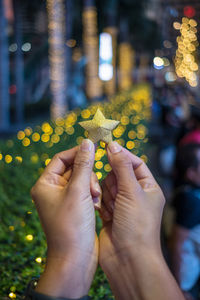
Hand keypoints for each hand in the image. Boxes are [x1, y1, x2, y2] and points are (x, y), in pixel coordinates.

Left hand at [31, 139, 99, 297]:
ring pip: (83, 180)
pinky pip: (87, 192)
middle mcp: (53, 190)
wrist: (75, 258)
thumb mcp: (79, 191)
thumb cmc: (72, 225)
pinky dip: (94, 196)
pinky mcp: (75, 208)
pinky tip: (97, 206)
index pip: (61, 158)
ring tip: (96, 200)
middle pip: (74, 169)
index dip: (77, 152)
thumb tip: (87, 142)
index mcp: (46, 184)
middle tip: (93, 189)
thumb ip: (84, 165)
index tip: (95, 149)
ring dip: (92, 186)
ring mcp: (65, 200)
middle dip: (87, 176)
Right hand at [99, 141, 164, 268]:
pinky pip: (101, 199)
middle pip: (117, 174)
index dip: (121, 155)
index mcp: (148, 187)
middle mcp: (136, 194)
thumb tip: (113, 145)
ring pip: (107, 186)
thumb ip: (121, 166)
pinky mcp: (110, 214)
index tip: (105, 147)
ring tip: (113, 210)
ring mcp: (122, 205)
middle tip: (116, 196)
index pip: (135, 163)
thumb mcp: (131, 191)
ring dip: (107, 196)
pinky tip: (107, 216)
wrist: (127, 259)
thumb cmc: (136, 225)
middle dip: (113, 183)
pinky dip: (102, 205)